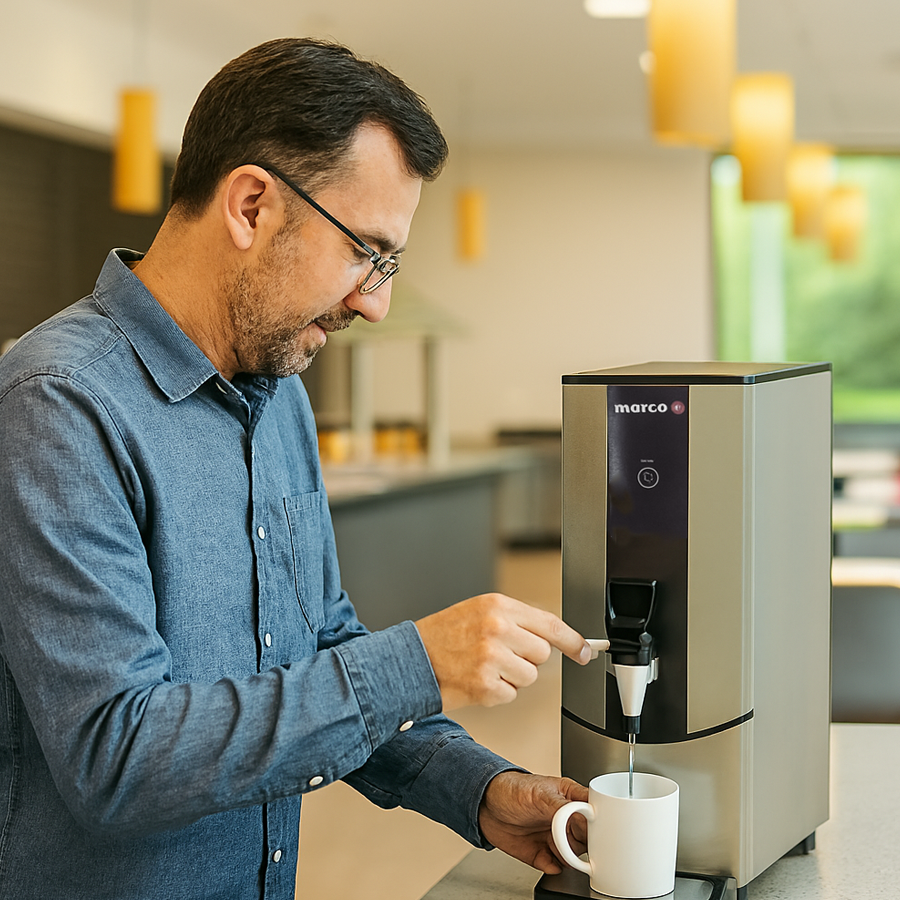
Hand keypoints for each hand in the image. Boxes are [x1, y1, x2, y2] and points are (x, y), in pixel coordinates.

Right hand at [415, 593, 590, 709]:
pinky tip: (476, 680)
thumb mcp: (478, 612)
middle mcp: (497, 629)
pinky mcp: (486, 686)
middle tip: (498, 655)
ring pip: (529, 676)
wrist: (409, 660)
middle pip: (542, 653)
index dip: (573, 641)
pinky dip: (496, 693)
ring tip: (483, 667)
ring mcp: (492, 658)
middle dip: (526, 658)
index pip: (549, 623)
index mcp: (498, 606)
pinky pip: (511, 695)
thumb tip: (552, 638)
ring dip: (511, 678)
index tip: (586, 652)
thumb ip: (514, 620)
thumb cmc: (443, 636)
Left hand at [478, 771, 588, 873]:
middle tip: (571, 842)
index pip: (596, 814)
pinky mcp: (543, 853)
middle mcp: (566, 820)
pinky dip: (554, 867)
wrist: (482, 806)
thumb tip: (585, 818)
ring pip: (576, 856)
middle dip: (584, 845)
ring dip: (568, 857)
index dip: (600, 824)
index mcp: (571, 799)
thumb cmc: (509, 789)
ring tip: (554, 846)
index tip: (597, 833)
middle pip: (589, 839)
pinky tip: (547, 859)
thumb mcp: (539, 794)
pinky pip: (556, 867)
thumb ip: (563, 808)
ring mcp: (555, 837)